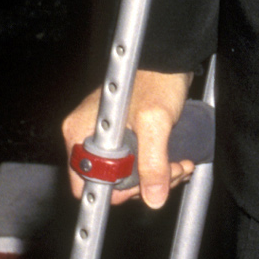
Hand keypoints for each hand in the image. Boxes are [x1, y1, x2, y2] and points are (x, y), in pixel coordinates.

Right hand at [62, 69, 193, 207]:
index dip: (117, 190)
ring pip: (125, 176)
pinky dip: (154, 166)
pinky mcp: (119, 137)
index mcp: (81, 132)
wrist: (167, 62)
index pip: (87, 182)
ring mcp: (103, 137)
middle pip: (109, 181)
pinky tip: (173, 160)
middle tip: (172, 170)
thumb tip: (153, 196)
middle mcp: (86, 136)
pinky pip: (133, 164)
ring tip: (178, 163)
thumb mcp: (155, 124)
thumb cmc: (156, 80)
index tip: (144, 184)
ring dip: (156, 175)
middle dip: (145, 182)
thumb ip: (153, 162)